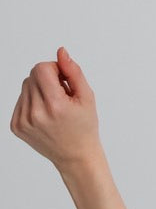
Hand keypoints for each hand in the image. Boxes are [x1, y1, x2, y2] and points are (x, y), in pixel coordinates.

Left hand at [10, 47, 101, 170]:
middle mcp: (35, 114)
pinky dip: (32, 103)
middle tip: (62, 97)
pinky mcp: (16, 126)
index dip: (55, 70)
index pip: (41, 68)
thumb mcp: (87, 97)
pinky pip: (20, 100)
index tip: (65, 82)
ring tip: (54, 108)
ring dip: (39, 91)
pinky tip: (45, 115)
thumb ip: (74, 72)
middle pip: (32, 76)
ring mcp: (23, 121)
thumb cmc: (84, 127)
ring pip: (25, 87)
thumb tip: (61, 52)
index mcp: (55, 105)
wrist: (75, 156)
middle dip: (47, 80)